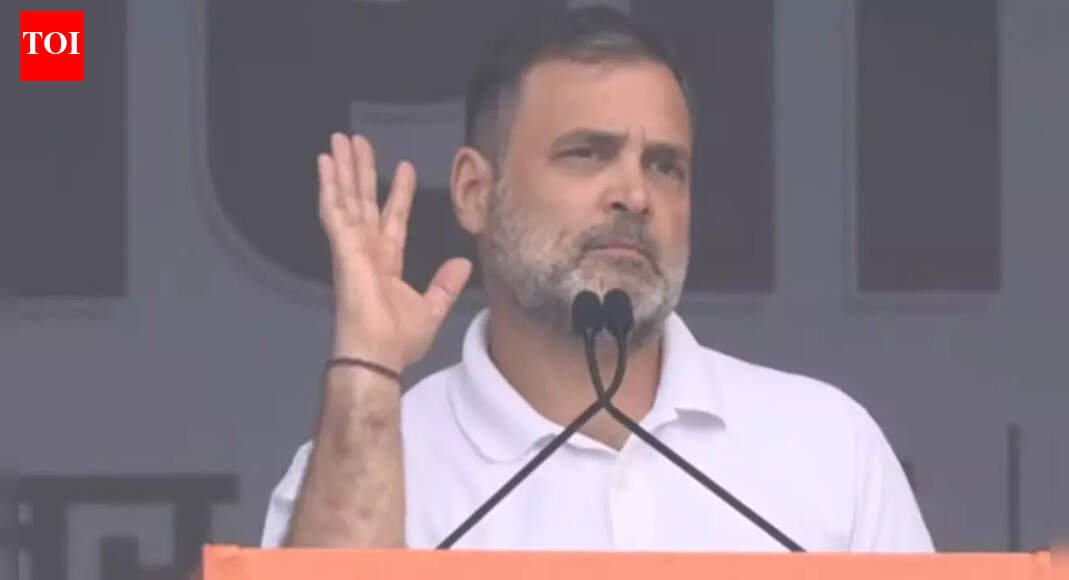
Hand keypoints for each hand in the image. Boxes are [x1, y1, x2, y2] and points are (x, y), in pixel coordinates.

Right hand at [318, 133, 471, 371]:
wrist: (380, 355)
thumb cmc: (399, 339)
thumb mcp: (431, 308)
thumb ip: (445, 284)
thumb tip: (464, 263)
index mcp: (387, 261)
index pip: (392, 217)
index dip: (398, 192)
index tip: (405, 167)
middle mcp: (367, 248)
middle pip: (363, 199)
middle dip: (361, 170)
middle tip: (356, 140)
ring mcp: (352, 246)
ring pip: (346, 197)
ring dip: (342, 168)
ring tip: (339, 139)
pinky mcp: (343, 248)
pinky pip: (333, 211)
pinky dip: (328, 186)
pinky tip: (324, 162)